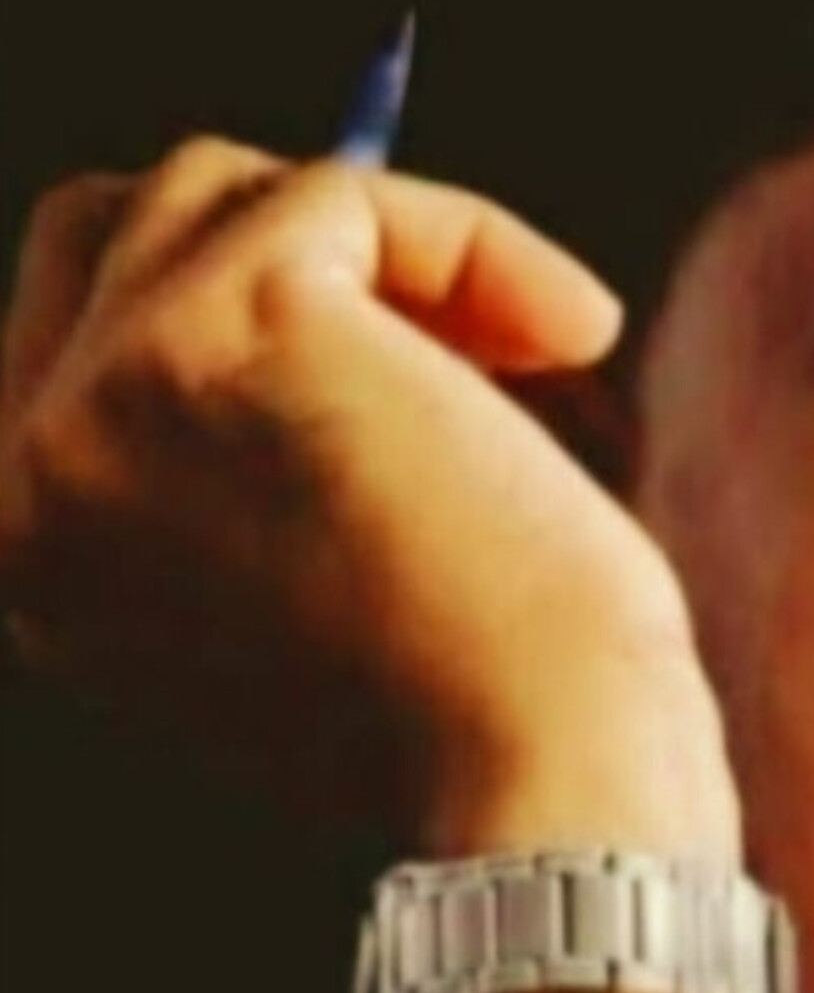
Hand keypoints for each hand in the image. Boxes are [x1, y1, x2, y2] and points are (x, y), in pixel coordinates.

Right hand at [0, 137, 736, 856]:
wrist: (549, 797)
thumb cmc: (497, 739)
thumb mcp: (326, 607)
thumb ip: (259, 471)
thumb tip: (336, 295)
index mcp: (37, 566)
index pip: (78, 343)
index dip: (254, 314)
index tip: (424, 367)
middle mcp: (24, 483)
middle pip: (119, 237)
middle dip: (306, 258)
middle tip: (484, 348)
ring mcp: (98, 397)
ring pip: (220, 195)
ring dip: (397, 254)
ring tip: (549, 363)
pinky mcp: (219, 324)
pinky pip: (341, 198)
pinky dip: (471, 242)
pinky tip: (579, 331)